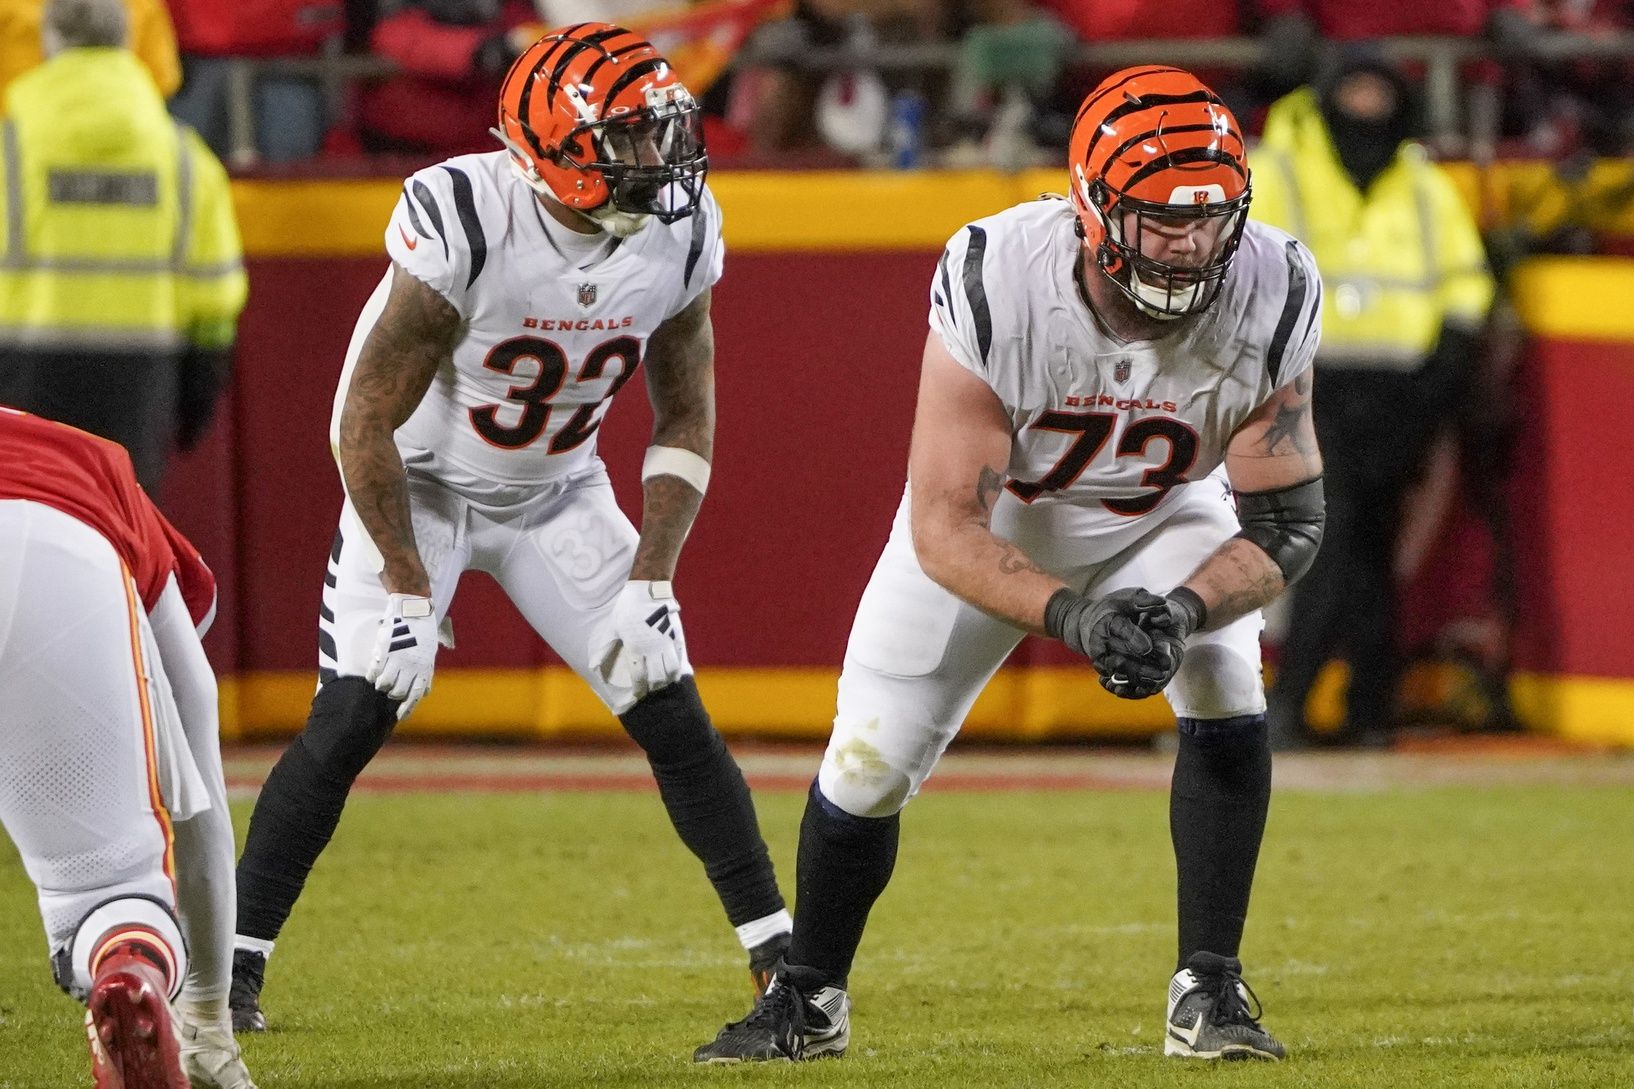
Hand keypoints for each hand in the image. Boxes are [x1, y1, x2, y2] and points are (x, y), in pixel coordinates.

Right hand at [366, 593, 436, 719]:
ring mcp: (398, 658)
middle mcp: (412, 666)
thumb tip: (425, 692)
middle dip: (392, 694)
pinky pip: (374, 670)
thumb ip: (426, 674)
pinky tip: (371, 675)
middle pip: (398, 692)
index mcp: (425, 667)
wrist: (413, 609)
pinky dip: (372, 675)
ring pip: (384, 684)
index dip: (407, 709)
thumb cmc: (423, 632)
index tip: (400, 717)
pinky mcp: (385, 650)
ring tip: (379, 682)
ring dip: (381, 686)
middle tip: (388, 690)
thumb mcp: (430, 654)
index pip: (416, 695)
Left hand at [592, 580, 686, 701]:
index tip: (638, 695)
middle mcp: (652, 649)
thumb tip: (593, 667)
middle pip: (656, 678)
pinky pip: (679, 658)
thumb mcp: (612, 628)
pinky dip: (677, 667)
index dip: (639, 689)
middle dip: (653, 687)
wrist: (648, 588)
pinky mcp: (676, 636)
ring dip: (666, 680)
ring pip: (670, 671)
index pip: (639, 677)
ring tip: (663, 682)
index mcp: (635, 648)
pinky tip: (674, 671)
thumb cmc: (627, 608)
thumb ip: (605, 649)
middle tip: (650, 689)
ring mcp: (666, 643)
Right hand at [1045, 586, 1183, 699]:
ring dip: (1138, 675)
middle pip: (1120, 652)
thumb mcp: (1129, 598)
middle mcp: (1100, 639)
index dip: (1133, 638)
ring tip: (1159, 678)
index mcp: (1107, 619)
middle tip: (1164, 667)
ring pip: (1118, 668)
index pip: (1120, 628)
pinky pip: (1115, 677)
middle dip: (1142, 662)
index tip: (1148, 648)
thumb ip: (1145, 602)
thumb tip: (1161, 604)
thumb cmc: (1114, 608)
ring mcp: (1099, 655)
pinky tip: (1149, 685)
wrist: (1087, 622)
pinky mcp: (1101, 666)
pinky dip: (1129, 682)